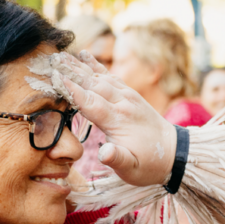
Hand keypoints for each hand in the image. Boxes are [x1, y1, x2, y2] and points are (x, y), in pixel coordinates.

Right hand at [60, 64, 177, 187]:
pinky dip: (95, 66)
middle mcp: (123, 103)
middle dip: (71, 71)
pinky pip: (109, 76)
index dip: (73, 89)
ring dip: (79, 66)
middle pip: (93, 83)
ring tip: (59, 54)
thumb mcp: (132, 169)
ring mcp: (127, 96)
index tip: (55, 77)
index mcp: (119, 120)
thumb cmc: (149, 164)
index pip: (91, 102)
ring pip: (99, 77)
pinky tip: (83, 55)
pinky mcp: (129, 95)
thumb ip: (117, 159)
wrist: (175, 153)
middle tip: (49, 59)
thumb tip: (104, 153)